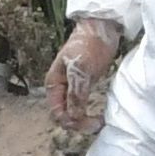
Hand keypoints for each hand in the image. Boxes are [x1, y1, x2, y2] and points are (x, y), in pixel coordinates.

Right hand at [43, 15, 124, 145]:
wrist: (100, 30)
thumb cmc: (87, 45)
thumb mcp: (80, 68)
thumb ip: (76, 93)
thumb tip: (73, 116)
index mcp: (54, 84)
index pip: (58, 113)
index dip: (72, 121)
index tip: (90, 122)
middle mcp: (60, 89)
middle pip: (64, 115)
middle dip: (78, 123)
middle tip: (97, 125)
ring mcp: (71, 88)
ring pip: (73, 113)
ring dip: (83, 121)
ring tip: (99, 122)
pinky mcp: (83, 86)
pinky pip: (82, 106)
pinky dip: (88, 113)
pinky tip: (99, 115)